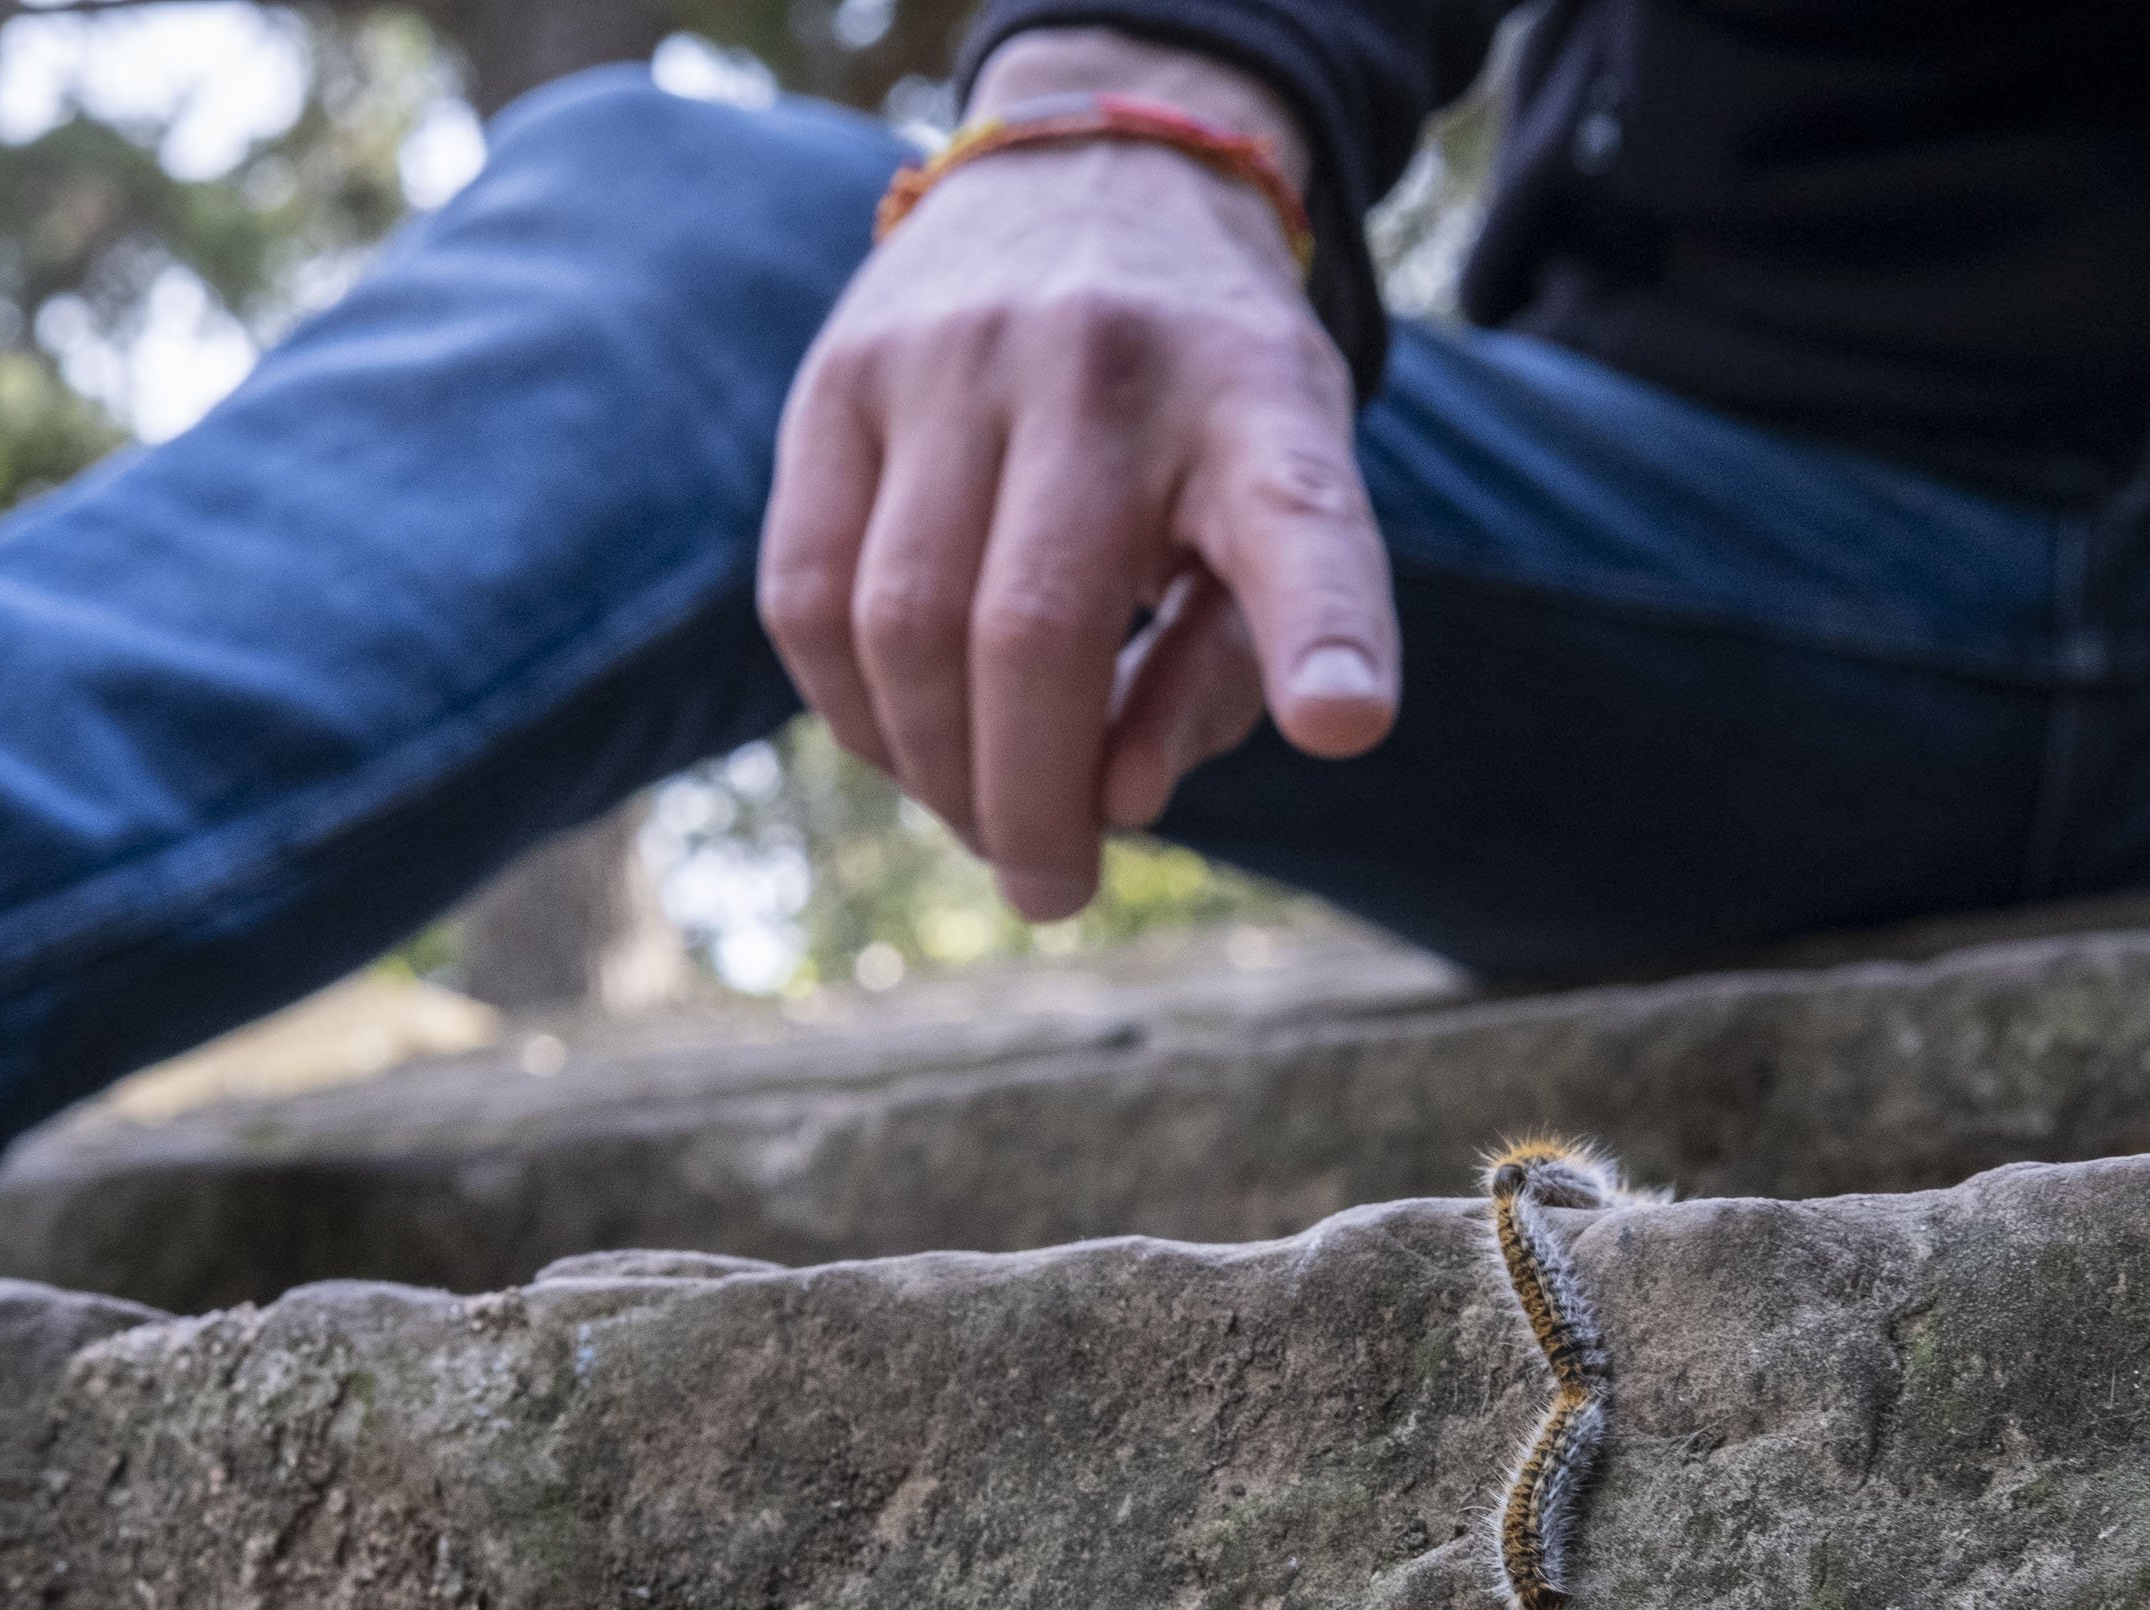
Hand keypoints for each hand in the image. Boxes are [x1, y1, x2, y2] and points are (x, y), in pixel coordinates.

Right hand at [758, 31, 1398, 920]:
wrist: (1099, 183)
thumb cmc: (1207, 416)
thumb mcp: (1276, 515)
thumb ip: (1223, 673)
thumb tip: (1115, 802)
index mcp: (1260, 406)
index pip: (1299, 517)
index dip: (1322, 630)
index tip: (1345, 722)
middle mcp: (1102, 365)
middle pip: (1031, 631)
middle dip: (1031, 803)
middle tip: (1053, 887)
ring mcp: (950, 357)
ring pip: (898, 624)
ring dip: (935, 772)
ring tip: (984, 818)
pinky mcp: (838, 376)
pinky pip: (805, 594)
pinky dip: (852, 708)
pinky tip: (906, 740)